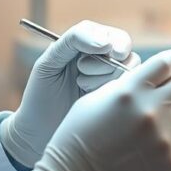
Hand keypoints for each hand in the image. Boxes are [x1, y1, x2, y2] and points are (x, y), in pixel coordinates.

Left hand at [0, 20, 138, 167]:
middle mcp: (106, 63)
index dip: (113, 43)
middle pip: (127, 54)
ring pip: (131, 73)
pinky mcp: (119, 105)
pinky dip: (113, 95)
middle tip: (80, 76)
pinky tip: (92, 101)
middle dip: (105, 64)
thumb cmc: (41, 95)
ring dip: (105, 80)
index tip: (105, 52)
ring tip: (82, 88)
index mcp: (90, 46)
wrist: (39, 133)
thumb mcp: (50, 61)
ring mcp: (115, 84)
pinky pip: (131, 94)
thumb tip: (105, 41)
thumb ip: (73, 40)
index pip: (114, 37)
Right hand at [30, 50, 170, 170]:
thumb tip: (148, 79)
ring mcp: (163, 137)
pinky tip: (154, 147)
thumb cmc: (76, 142)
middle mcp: (150, 111)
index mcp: (129, 92)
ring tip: (156, 126)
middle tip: (162, 99)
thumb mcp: (92, 102)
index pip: (166, 63)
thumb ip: (124, 86)